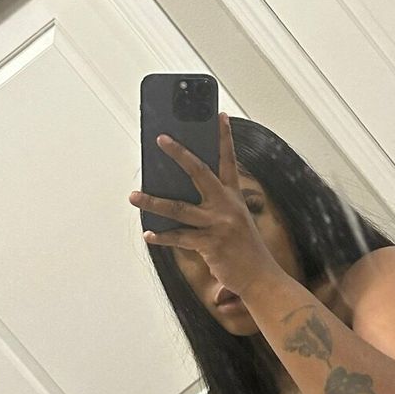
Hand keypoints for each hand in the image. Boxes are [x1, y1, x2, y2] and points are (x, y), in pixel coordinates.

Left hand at [129, 111, 278, 298]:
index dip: (225, 137)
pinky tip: (148, 235)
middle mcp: (226, 206)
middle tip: (161, 139)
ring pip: (179, 208)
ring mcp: (218, 225)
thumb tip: (179, 196)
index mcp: (234, 197)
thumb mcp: (236, 220)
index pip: (229, 160)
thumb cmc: (245, 249)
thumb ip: (214, 206)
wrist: (261, 277)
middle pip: (199, 172)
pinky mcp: (210, 245)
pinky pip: (179, 237)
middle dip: (179, 154)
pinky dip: (162, 237)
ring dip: (152, 202)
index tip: (219, 115)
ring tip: (133, 196)